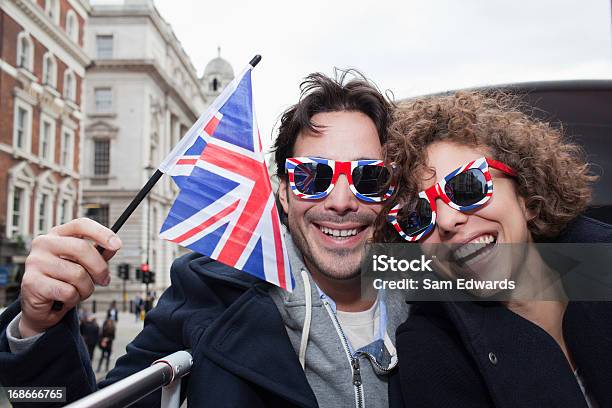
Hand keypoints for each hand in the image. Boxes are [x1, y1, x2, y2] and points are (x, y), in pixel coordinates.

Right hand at [19, 218, 121, 337]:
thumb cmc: (64, 280)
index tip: (117, 245)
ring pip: (77, 274)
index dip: (102, 233)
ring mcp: (35, 262)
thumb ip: (99, 254)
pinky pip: (68, 291)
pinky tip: (64, 299)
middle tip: (104, 280)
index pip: (81, 225)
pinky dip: (73, 299)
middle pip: (82, 249)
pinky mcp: (32, 282)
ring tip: (78, 291)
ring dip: (86, 288)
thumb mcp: (84, 264)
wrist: (40, 305)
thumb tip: (113, 247)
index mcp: (58, 234)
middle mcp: (44, 243)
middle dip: (100, 268)